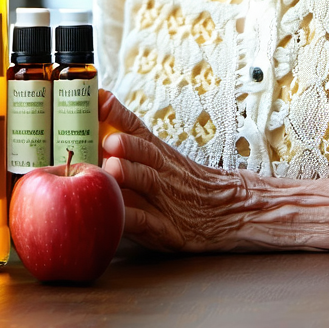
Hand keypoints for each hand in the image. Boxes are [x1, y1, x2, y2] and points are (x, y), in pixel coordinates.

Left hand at [100, 90, 328, 253]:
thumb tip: (98, 113)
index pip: (139, 126)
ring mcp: (166, 199)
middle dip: (127, 144)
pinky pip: (147, 223)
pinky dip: (130, 220)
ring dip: (131, 175)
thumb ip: (133, 141)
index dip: (120, 113)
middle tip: (108, 139)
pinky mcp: (167, 229)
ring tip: (112, 169)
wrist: (229, 211)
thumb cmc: (187, 183)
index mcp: (160, 153)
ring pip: (149, 183)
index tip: (101, 99)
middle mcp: (164, 171)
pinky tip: (114, 217)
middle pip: (146, 152)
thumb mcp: (165, 156)